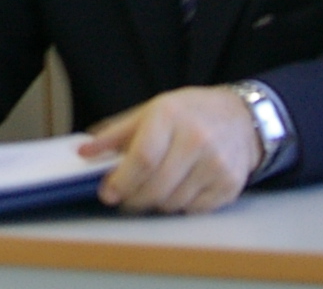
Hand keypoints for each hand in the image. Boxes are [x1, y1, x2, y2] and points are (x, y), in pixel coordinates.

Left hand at [84, 87, 262, 213]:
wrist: (239, 118)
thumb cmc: (188, 114)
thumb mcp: (150, 111)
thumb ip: (116, 133)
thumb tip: (83, 152)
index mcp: (171, 116)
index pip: (142, 158)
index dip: (121, 181)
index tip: (107, 193)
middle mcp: (197, 140)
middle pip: (156, 186)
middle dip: (133, 199)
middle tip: (125, 198)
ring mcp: (216, 165)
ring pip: (173, 203)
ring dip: (156, 203)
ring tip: (155, 187)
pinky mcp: (229, 185)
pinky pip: (194, 211)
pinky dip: (180, 206)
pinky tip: (180, 189)